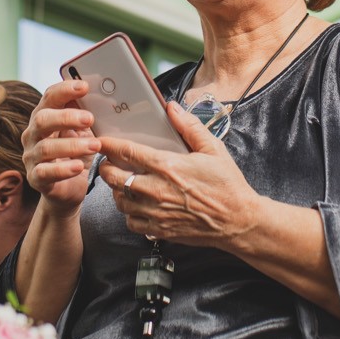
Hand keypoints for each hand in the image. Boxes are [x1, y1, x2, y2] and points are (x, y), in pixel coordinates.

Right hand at [22, 81, 101, 213]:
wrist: (67, 189)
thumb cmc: (75, 155)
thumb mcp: (83, 133)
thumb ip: (87, 117)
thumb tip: (106, 98)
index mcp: (44, 117)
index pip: (49, 97)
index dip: (65, 90)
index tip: (84, 86)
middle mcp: (33, 134)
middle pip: (42, 119)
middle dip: (67, 116)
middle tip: (90, 118)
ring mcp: (31, 157)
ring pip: (46, 147)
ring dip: (73, 145)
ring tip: (95, 145)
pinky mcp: (35, 178)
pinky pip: (45, 172)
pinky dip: (63, 169)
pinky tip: (79, 166)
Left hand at [96, 103, 262, 247]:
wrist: (237, 220)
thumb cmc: (227, 185)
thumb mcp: (213, 149)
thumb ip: (190, 127)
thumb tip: (172, 109)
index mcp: (167, 166)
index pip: (127, 152)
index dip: (108, 145)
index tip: (102, 141)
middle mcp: (156, 190)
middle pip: (114, 177)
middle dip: (106, 167)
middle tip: (109, 162)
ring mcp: (155, 213)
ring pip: (119, 200)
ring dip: (116, 189)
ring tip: (122, 182)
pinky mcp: (159, 229)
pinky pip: (131, 222)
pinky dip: (129, 213)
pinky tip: (137, 205)